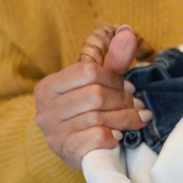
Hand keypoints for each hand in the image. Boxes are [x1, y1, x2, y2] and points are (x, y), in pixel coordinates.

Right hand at [35, 24, 151, 169]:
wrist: (79, 151)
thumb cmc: (88, 112)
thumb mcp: (98, 84)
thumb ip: (113, 59)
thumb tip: (127, 30)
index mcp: (47, 87)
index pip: (88, 71)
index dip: (115, 79)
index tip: (129, 88)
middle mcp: (44, 110)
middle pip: (95, 95)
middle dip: (123, 100)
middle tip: (138, 105)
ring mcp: (52, 133)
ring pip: (98, 118)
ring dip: (125, 118)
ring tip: (137, 119)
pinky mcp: (65, 152)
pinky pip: (93, 139)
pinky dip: (110, 136)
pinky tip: (118, 136)